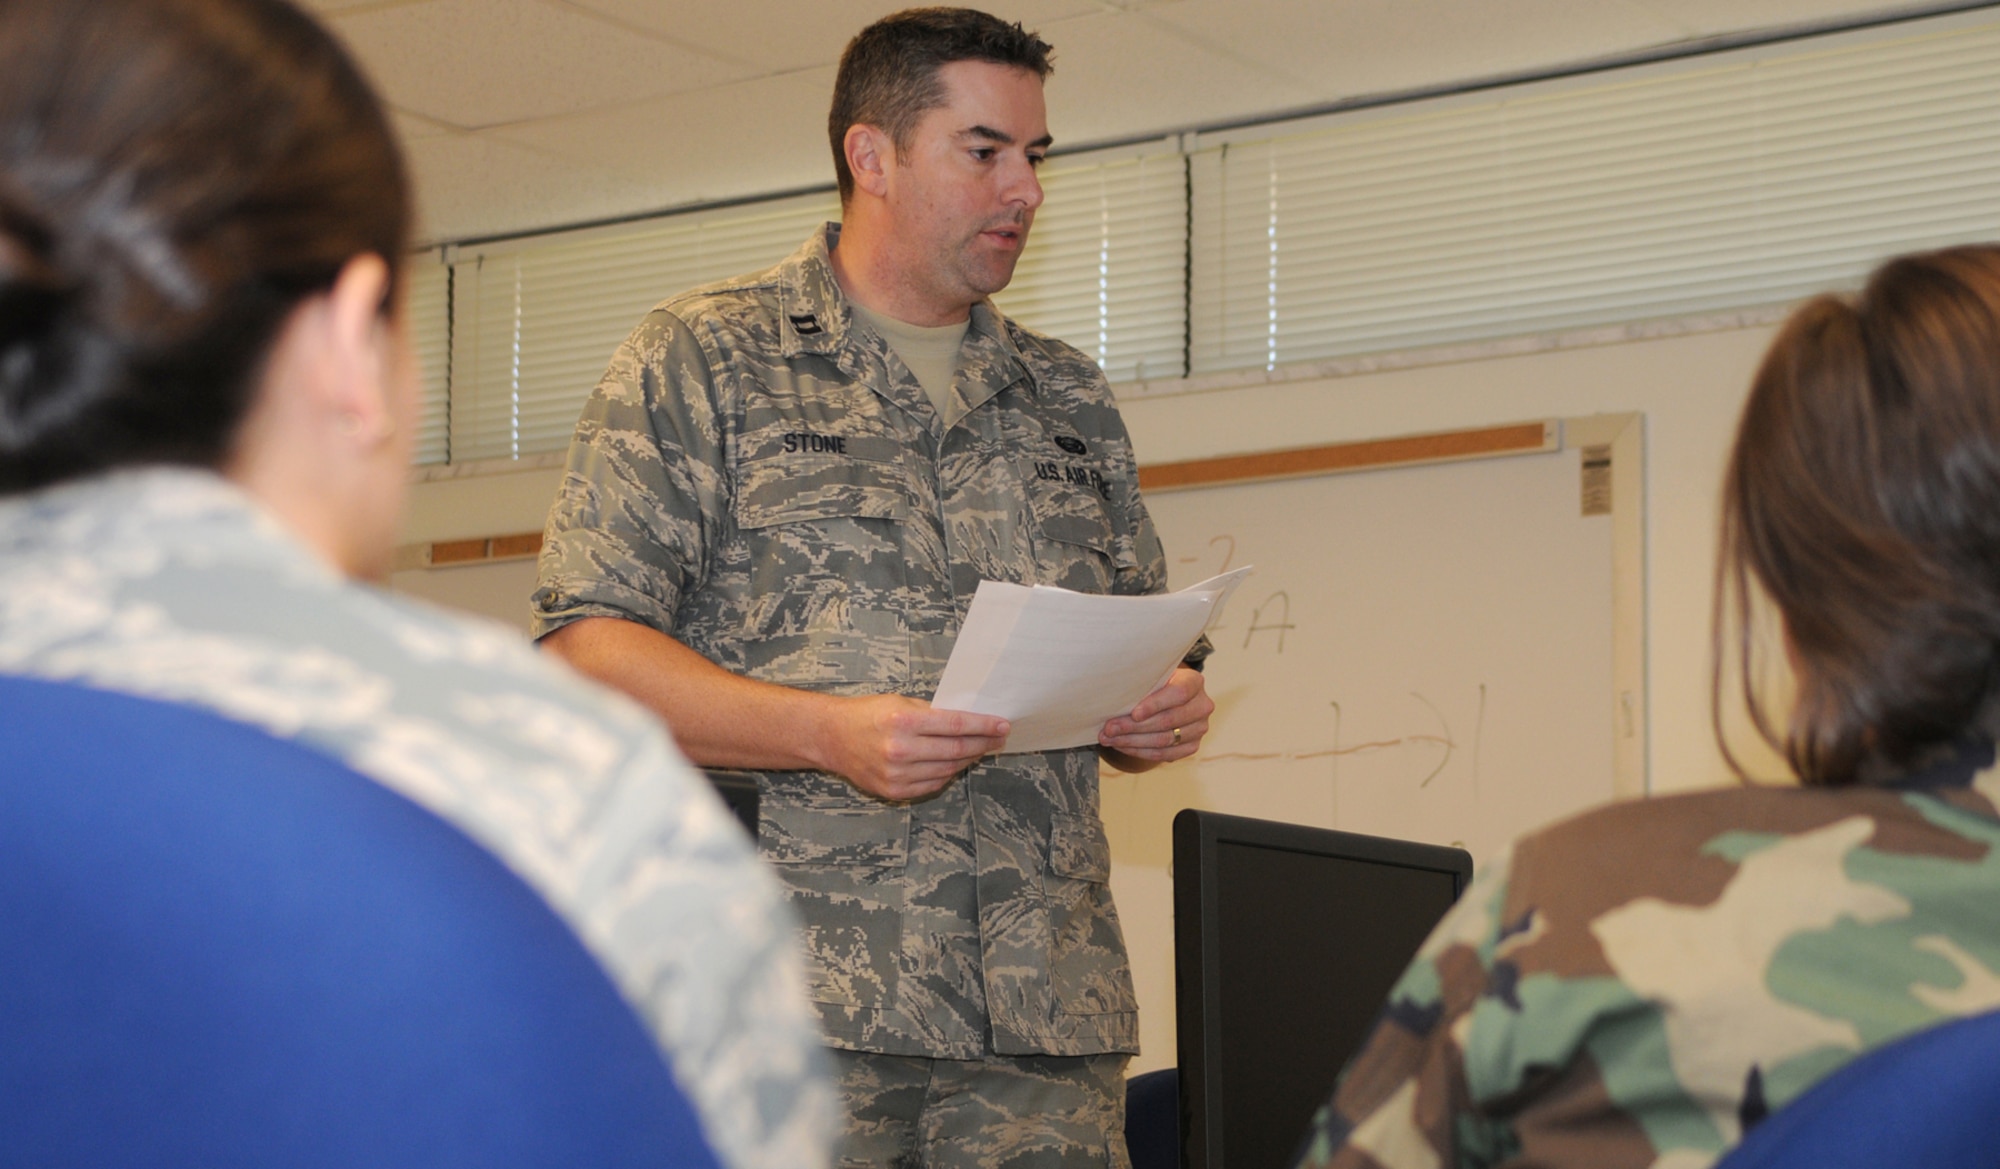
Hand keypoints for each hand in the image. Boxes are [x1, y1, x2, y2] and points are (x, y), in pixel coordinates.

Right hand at [814, 694, 1009, 801]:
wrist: (831, 737)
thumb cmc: (867, 715)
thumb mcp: (900, 702)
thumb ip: (933, 714)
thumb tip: (969, 721)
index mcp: (903, 722)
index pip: (956, 725)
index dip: (984, 726)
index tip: (1002, 725)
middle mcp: (901, 750)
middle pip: (956, 749)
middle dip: (983, 743)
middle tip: (998, 738)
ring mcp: (897, 774)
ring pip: (948, 770)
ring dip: (968, 759)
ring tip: (979, 749)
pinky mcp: (893, 790)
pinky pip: (932, 784)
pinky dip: (948, 774)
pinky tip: (956, 763)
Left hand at [1098, 667, 1212, 765]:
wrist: (1170, 697)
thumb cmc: (1157, 683)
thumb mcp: (1152, 676)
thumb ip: (1142, 684)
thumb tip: (1114, 698)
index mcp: (1194, 682)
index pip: (1178, 694)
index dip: (1155, 705)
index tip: (1133, 713)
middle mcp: (1202, 706)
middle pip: (1167, 720)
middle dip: (1133, 727)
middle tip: (1109, 729)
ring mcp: (1200, 728)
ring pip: (1164, 740)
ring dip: (1132, 742)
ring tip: (1109, 739)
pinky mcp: (1192, 746)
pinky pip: (1164, 754)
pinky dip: (1140, 752)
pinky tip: (1122, 746)